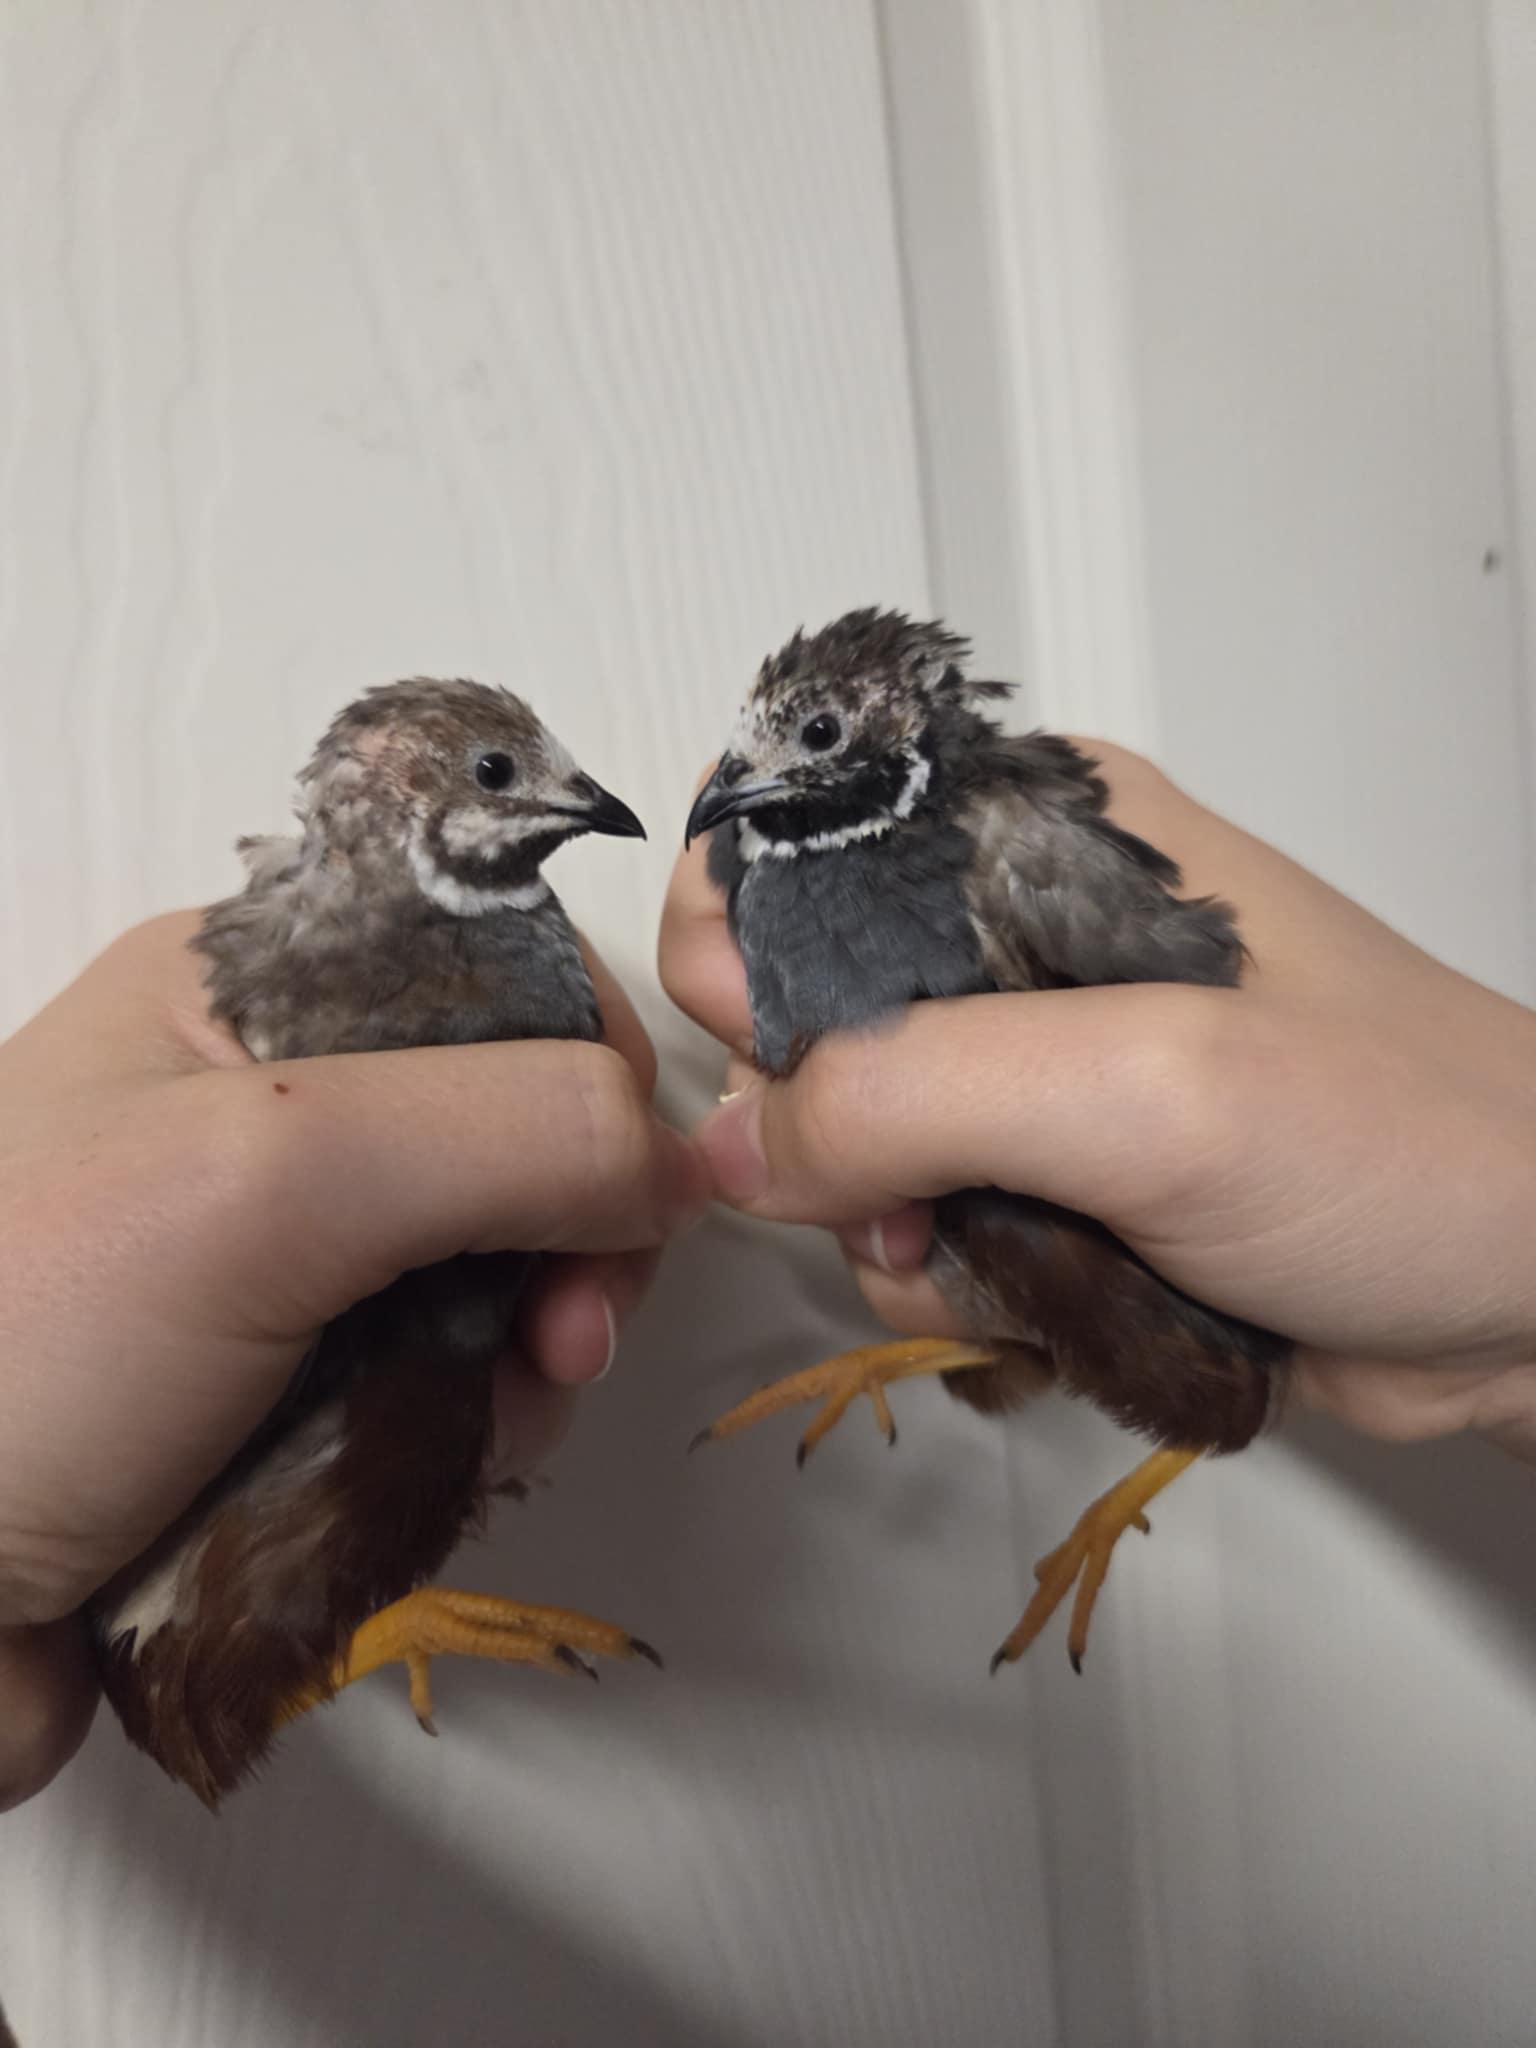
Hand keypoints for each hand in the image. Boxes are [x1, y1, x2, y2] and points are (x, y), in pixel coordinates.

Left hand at [0, 913, 706, 1806]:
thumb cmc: (20, 1352)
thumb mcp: (273, 1178)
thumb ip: (512, 1126)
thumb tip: (682, 1163)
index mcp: (252, 987)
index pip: (504, 976)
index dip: (591, 1083)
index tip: (615, 1207)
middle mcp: (272, 1103)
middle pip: (520, 1136)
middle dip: (568, 1245)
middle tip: (555, 1344)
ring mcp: (274, 1252)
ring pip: (495, 1275)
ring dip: (522, 1360)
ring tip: (469, 1435)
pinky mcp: (283, 1381)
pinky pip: (442, 1380)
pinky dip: (465, 1428)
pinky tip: (427, 1475)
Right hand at [660, 741, 1535, 1458]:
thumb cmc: (1391, 1144)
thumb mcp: (1143, 1089)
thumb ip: (911, 1090)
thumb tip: (733, 1146)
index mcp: (1032, 829)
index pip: (797, 841)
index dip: (744, 947)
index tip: (770, 1061)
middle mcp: (1017, 932)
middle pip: (801, 1008)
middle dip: (817, 1122)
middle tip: (903, 1194)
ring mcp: (1038, 1064)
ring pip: (850, 1139)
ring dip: (891, 1227)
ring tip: (999, 1262)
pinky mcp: (1058, 1176)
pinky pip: (922, 1225)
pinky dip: (949, 1280)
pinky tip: (1036, 1301)